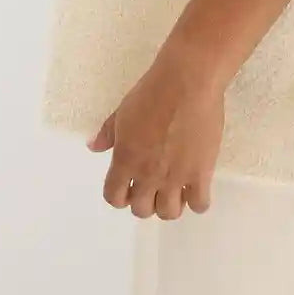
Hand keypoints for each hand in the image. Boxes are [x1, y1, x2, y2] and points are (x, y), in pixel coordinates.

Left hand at [85, 47, 225, 219]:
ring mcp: (175, 177)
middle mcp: (147, 175)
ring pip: (169, 212)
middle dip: (145, 201)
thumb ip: (108, 134)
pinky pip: (199, 205)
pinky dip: (196, 201)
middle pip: (141, 210)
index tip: (127, 188)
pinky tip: (196, 187)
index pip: (113, 198)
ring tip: (175, 188)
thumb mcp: (123, 111)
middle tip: (153, 186)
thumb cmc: (152, 92)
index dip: (119, 196)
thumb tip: (93, 147)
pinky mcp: (201, 173)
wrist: (188, 82)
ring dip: (169, 204)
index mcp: (125, 160)